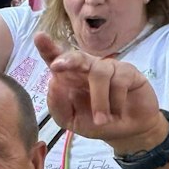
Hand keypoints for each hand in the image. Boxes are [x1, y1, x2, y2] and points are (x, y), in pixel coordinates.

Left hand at [32, 34, 167, 148]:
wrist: (129, 132)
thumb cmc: (97, 123)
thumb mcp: (71, 121)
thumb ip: (58, 106)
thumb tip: (53, 82)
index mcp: (70, 78)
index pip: (56, 59)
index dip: (48, 47)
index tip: (39, 36)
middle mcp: (88, 69)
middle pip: (77, 56)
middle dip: (67, 59)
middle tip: (57, 66)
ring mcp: (109, 69)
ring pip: (99, 73)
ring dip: (99, 101)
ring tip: (102, 120)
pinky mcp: (128, 72)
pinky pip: (119, 81)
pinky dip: (116, 101)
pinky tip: (117, 112)